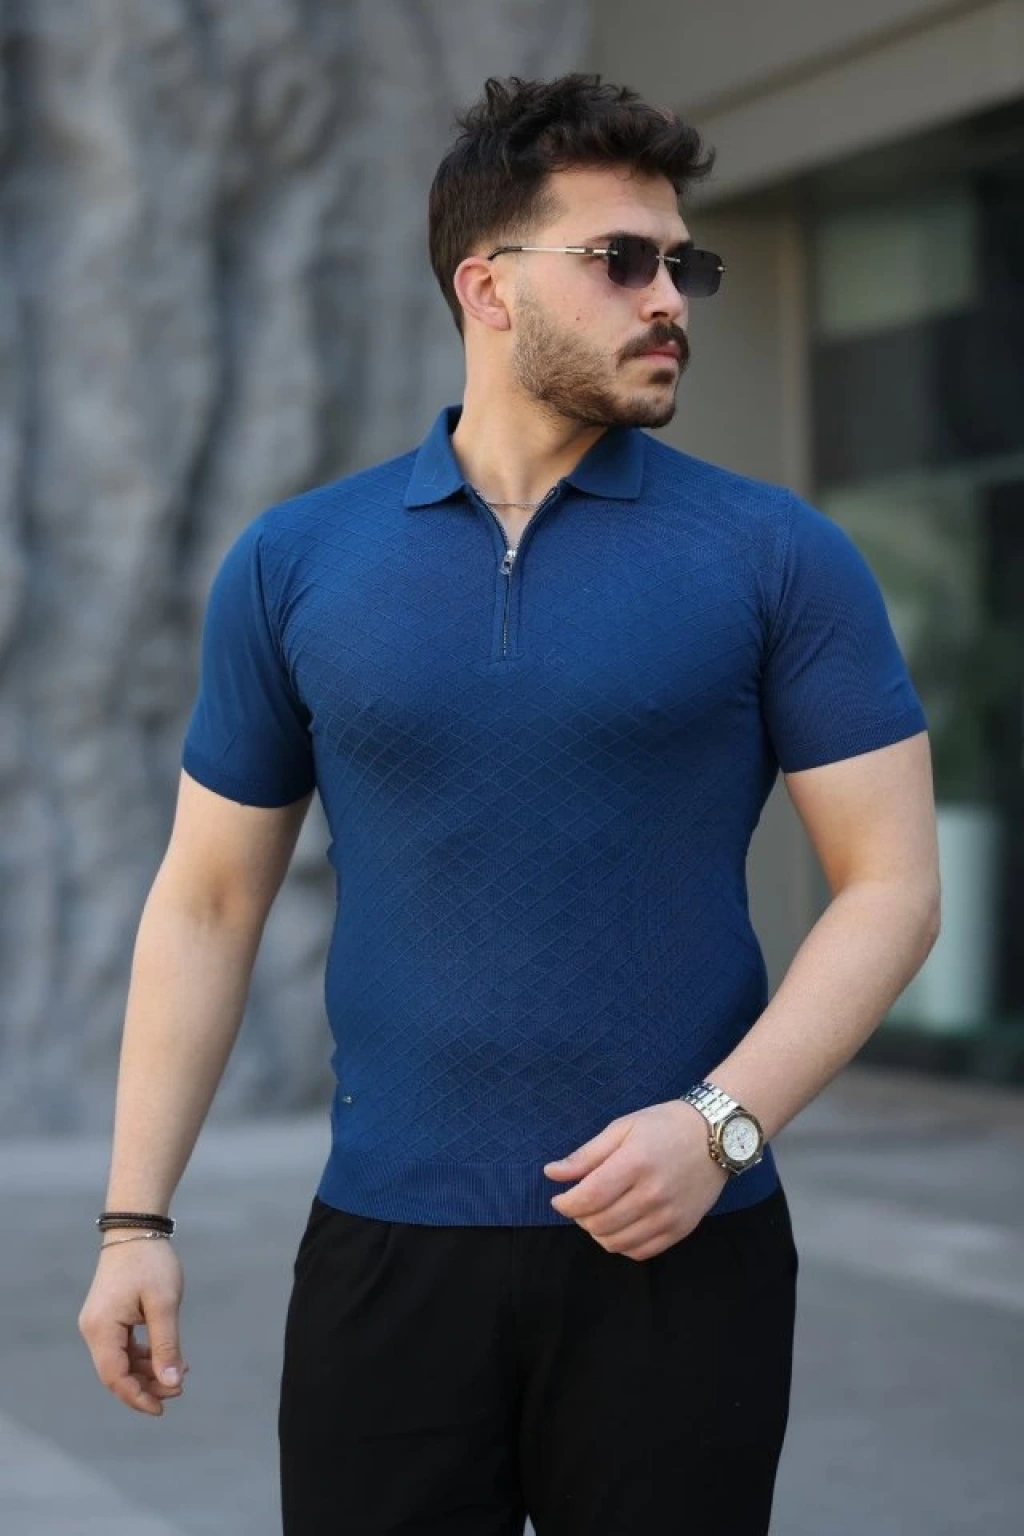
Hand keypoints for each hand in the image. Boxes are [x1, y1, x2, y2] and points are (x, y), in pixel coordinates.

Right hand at [78, 1240, 188, 1415]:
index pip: (114, 1376)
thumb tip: (170, 1383)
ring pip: (121, 1361)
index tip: (163, 1407)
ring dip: (148, 1371)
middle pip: (117, 1372)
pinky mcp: (109, 1317)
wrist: (136, 1228)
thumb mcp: (164, 1304)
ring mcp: (100, 1324)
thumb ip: (166, 1345)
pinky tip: (167, 1357)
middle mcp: (94, 1330)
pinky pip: (124, 1347)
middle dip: (147, 1385)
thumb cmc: (150, 1262)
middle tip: (179, 1388)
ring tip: (179, 1373)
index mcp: (101, 1328)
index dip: (137, 1397)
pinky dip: (144, 1355)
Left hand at [543, 1099, 728, 1260]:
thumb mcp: (623, 1127)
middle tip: (580, 1202)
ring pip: (616, 1243)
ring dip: (598, 1232)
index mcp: (635, 1163)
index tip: (559, 1199)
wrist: (716, 1135)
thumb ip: (586, 1154)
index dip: (566, 1204)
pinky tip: (620, 1225)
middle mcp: (653, 1194)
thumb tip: (552, 1174)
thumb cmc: (665, 1125)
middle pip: (599, 1224)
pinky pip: (640, 1252)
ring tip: (599, 1213)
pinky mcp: (681, 1230)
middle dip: (579, 1217)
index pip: (589, 1198)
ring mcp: (669, 1216)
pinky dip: (621, 1244)